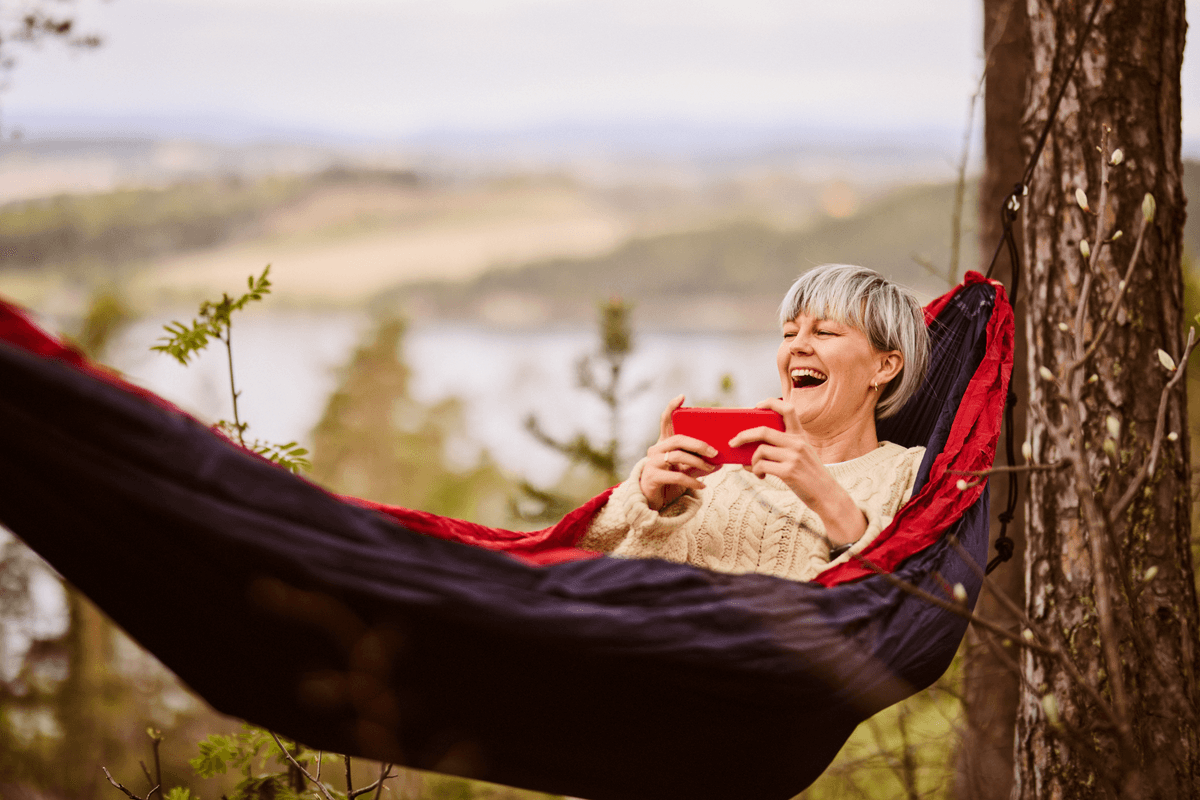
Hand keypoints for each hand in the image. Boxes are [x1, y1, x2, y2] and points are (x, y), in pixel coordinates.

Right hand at [639, 395, 718, 510]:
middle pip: (679, 439)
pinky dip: (693, 481)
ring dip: (699, 463)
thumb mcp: (684, 469)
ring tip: (711, 469)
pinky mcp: (653, 477)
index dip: (672, 407)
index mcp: (663, 443)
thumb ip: (697, 462)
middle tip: (714, 452)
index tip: (682, 396)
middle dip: (699, 444)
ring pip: (679, 456)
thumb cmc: (669, 482)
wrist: (651, 501)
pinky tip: (702, 485)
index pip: (665, 421)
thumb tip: (719, 460)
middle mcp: (655, 450)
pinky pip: (677, 476)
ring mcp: (652, 463)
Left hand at [729, 398, 866, 546]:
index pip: (787, 409)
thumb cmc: (810, 476)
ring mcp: (793, 457)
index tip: (756, 407)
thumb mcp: (803, 454)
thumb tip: (752, 448)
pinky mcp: (788, 472)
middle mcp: (797, 443)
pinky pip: (761, 466)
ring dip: (752, 461)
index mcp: (800, 435)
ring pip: (760, 451)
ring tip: (756, 469)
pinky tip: (761, 476)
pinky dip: (756, 471)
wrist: (827, 495)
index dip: (770, 403)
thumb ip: (785, 446)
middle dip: (743, 435)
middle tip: (733, 442)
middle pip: (763, 430)